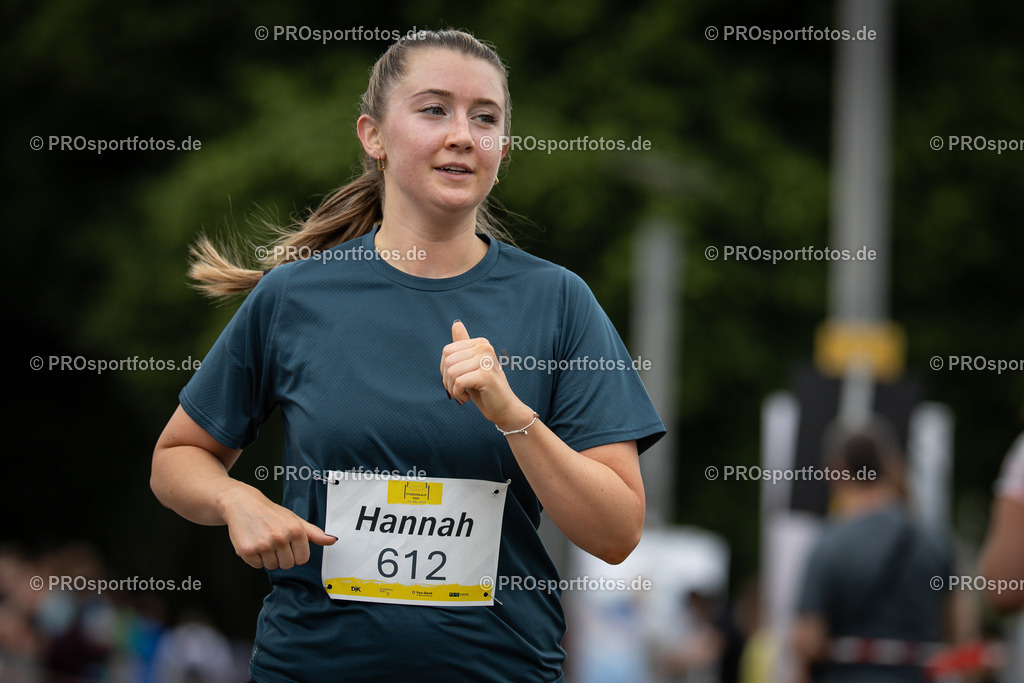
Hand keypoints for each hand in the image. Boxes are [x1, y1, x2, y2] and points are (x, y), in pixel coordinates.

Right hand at [218, 482, 335, 569]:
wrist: (243, 504)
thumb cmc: (271, 513)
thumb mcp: (295, 520)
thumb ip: (314, 533)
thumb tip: (332, 540)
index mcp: (295, 530)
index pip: (302, 559)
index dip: (295, 553)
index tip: (288, 543)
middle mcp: (280, 537)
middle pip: (287, 565)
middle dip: (281, 556)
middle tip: (274, 540)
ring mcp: (263, 545)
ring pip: (272, 566)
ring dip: (268, 557)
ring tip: (263, 540)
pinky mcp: (247, 551)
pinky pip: (256, 566)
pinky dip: (254, 557)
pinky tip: (253, 542)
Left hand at [440, 320, 533, 429]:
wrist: (503, 408)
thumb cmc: (483, 388)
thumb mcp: (469, 365)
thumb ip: (462, 345)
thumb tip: (456, 323)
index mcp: (481, 343)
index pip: (447, 351)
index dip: (445, 370)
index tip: (456, 380)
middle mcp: (485, 347)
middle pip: (448, 361)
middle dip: (447, 380)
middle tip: (458, 390)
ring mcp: (487, 360)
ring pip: (451, 372)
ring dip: (452, 388)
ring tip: (462, 394)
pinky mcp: (486, 375)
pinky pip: (458, 382)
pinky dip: (458, 393)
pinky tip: (466, 398)